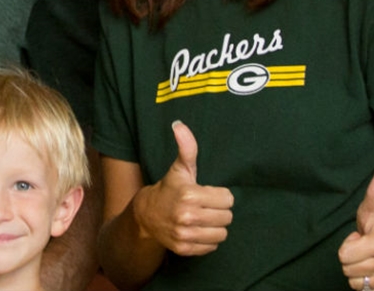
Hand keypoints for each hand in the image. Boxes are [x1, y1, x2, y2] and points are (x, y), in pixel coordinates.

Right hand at [131, 121, 233, 255]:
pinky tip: (198, 230)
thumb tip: (179, 125)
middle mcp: (187, 216)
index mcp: (189, 195)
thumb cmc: (169, 188)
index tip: (209, 194)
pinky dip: (208, 240)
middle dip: (220, 211)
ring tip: (205, 218)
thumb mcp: (180, 168)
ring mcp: (185, 235)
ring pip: (222, 234)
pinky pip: (212, 247)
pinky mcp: (184, 249)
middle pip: (227, 217)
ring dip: (216, 226)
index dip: (221, 196)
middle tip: (208, 206)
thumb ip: (186, 147)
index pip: (227, 199)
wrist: (146, 215)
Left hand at [338, 166, 373, 288]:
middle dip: (353, 259)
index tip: (361, 238)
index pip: (343, 255)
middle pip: (347, 270)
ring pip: (356, 284)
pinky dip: (369, 286)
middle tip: (366, 249)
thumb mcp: (371, 209)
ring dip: (360, 272)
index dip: (349, 245)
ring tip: (371, 260)